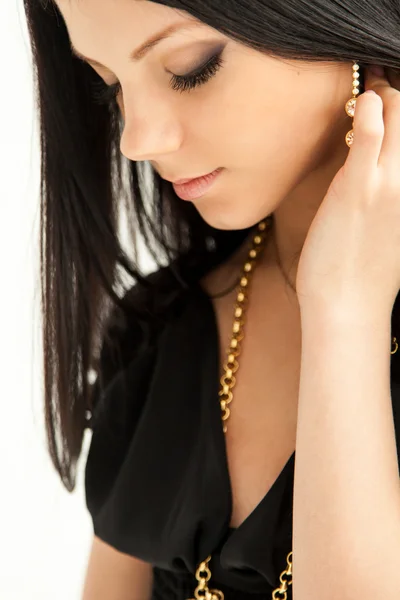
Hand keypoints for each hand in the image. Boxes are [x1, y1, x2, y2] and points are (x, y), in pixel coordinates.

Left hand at [296, 66, 399, 314]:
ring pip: (398, 113)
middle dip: (397, 93)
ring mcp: (390, 183)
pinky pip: (371, 132)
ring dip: (382, 94)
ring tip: (365, 92)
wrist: (348, 306)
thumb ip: (393, 199)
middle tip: (377, 83)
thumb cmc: (363, 274)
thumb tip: (381, 171)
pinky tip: (360, 104)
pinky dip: (368, 109)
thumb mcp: (391, 233)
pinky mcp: (359, 187)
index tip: (395, 101)